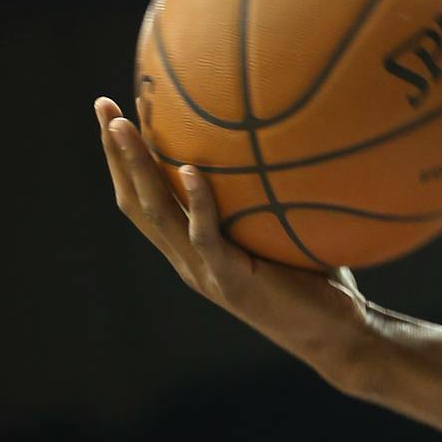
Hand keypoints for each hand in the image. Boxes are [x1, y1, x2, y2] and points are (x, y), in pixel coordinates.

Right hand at [96, 98, 365, 367]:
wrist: (339, 336)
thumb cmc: (320, 280)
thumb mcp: (285, 231)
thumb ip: (272, 196)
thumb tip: (289, 140)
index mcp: (193, 250)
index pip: (145, 200)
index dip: (125, 161)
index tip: (114, 115)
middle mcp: (189, 261)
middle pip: (136, 201)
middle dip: (116, 153)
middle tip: (103, 104)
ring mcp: (205, 273)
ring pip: (157, 214)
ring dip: (136, 168)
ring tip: (122, 126)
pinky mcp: (231, 281)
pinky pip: (206, 236)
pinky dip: (196, 202)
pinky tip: (188, 169)